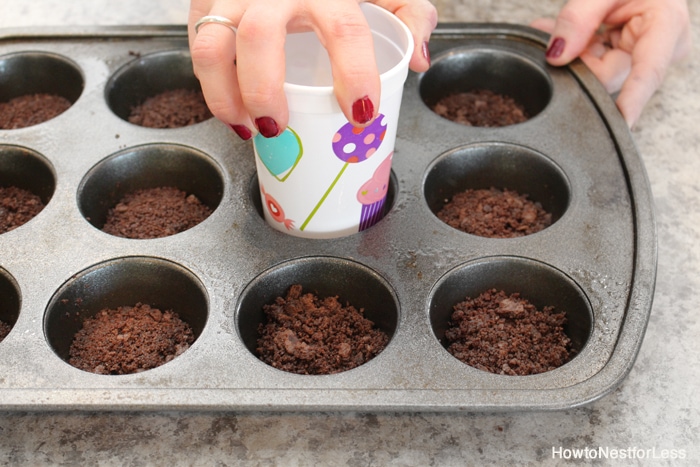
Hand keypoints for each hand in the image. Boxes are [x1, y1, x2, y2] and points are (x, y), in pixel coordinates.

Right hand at [188, 0, 436, 138]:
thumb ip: (410, 14)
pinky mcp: (207, 1)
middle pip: (258, 38)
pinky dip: (210, 85)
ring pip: (211, 46)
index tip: (361, 114)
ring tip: (246, 127)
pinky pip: (198, 47)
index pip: (343, 29)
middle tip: (278, 128)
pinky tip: (232, 107)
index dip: (354, 75)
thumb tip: (420, 61)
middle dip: (265, 92)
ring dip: (224, 96)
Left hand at [532, 0, 690, 126]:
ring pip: (596, 70)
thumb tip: (557, 55)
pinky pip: (594, 61)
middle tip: (547, 33)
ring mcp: (643, 53)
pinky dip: (575, 48)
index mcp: (667, 26)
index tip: (620, 122)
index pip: (647, 74)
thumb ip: (579, 18)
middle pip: (608, 75)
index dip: (631, 100)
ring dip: (571, 52)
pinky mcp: (627, 54)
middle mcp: (659, 48)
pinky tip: (560, 34)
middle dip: (575, 59)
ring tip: (549, 27)